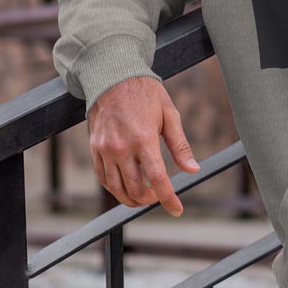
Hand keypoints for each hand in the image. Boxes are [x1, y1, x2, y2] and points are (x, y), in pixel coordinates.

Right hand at [87, 76, 200, 213]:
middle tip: (159, 196)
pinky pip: (103, 177)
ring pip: (116, 188)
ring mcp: (105, 149)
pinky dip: (115, 188)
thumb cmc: (145, 94)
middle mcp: (121, 147)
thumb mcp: (169, 115)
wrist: (112, 77)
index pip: (157, 179)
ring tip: (144, 197)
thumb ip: (180, 146)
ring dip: (131, 199)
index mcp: (143, 139)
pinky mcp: (94, 148)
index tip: (176, 210)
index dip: (168, 198)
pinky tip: (125, 187)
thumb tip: (193, 170)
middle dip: (150, 200)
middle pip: (135, 189)